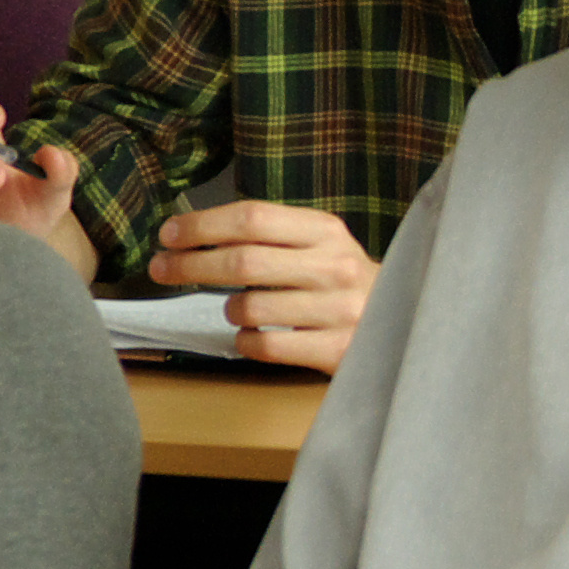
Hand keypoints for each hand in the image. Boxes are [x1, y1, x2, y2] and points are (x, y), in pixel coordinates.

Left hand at [147, 201, 378, 373]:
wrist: (406, 321)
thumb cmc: (342, 283)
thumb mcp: (319, 245)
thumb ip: (270, 235)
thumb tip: (192, 234)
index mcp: (327, 231)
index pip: (253, 218)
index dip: (202, 226)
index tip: (168, 236)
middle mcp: (336, 266)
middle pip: (244, 261)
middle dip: (191, 265)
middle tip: (162, 269)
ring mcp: (339, 310)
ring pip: (250, 309)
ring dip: (229, 311)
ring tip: (237, 311)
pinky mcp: (336, 350)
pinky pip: (265, 347)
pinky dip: (246, 343)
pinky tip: (254, 337)